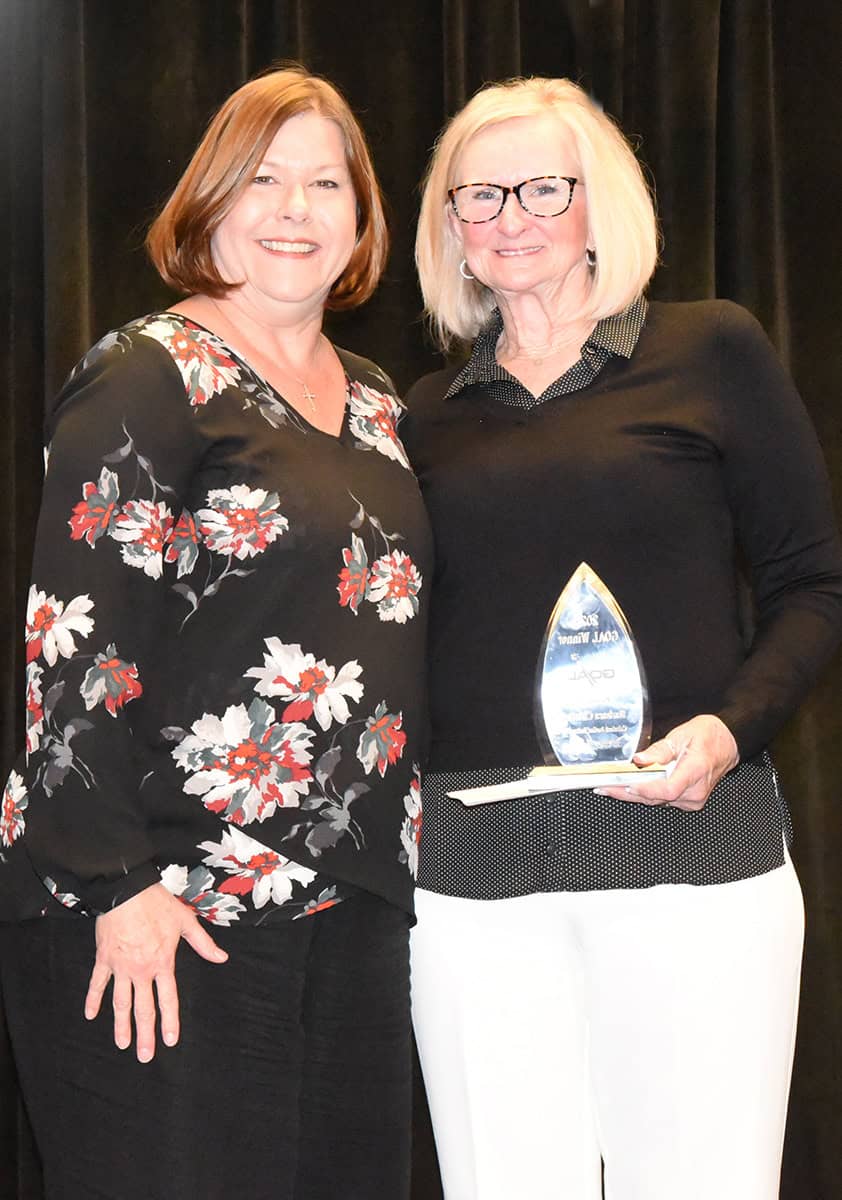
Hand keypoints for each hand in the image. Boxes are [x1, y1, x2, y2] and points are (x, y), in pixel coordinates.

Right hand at [84, 882, 227, 1062]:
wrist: (128, 890)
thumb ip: (203, 944)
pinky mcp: (104, 959)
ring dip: (120, 1025)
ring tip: (122, 1044)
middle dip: (145, 1034)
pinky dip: (93, 1000)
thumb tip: (222, 958)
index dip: (169, 1021)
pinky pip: (98, 983)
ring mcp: (121, 967)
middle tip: (144, 1057)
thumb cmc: (157, 904)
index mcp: (163, 962)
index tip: (169, 1041)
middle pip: (143, 1008)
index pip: (167, 999)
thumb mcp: (186, 921)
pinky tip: (90, 1016)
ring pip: (120, 1002)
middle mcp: (142, 970)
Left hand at [595, 714, 738, 811]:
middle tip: (604, 788)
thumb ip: (660, 751)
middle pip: (656, 798)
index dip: (644, 789)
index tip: (624, 784)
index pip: (667, 789)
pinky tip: (628, 788)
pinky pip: (663, 800)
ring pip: (657, 801)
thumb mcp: (681, 735)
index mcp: (695, 771)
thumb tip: (640, 759)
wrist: (728, 744)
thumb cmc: (708, 737)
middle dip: (627, 793)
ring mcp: (692, 800)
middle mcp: (695, 791)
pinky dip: (645, 794)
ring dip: (633, 795)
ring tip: (609, 788)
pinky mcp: (688, 802)